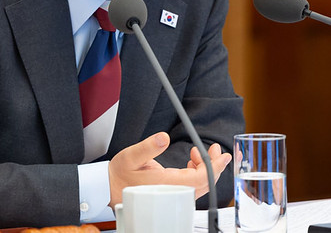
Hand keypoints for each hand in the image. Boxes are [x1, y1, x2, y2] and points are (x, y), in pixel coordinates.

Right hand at [108, 132, 231, 206]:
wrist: (110, 188)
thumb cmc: (119, 173)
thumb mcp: (131, 155)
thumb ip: (148, 147)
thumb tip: (164, 137)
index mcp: (166, 183)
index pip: (199, 179)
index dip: (213, 168)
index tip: (220, 155)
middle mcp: (173, 191)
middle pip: (204, 184)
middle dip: (214, 166)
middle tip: (215, 150)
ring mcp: (173, 193)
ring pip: (199, 185)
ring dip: (206, 168)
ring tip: (201, 152)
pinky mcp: (171, 192)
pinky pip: (191, 185)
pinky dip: (197, 172)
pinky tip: (191, 161)